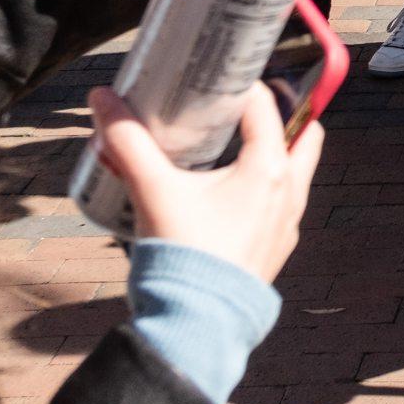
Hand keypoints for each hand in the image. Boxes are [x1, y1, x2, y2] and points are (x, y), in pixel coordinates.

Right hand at [87, 84, 321, 283]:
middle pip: (301, 133)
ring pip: (296, 170)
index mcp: (268, 168)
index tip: (222, 77)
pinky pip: (283, 203)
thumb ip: (127, 142)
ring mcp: (289, 221)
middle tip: (243, 106)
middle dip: (279, 115)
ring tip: (235, 145)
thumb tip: (102, 98)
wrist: (196, 325)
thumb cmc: (182, 255)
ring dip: (275, 152)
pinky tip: (233, 192)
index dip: (244, 85)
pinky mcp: (279, 246)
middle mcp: (290, 191)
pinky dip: (268, 187)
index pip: (266, 106)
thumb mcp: (152, 191)